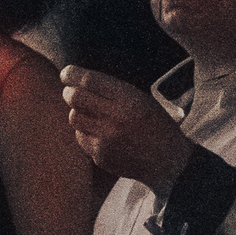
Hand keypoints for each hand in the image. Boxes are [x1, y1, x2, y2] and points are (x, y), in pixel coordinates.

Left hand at [61, 65, 192, 193]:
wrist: (169, 161)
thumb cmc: (154, 124)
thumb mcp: (142, 100)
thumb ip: (112, 91)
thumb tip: (73, 80)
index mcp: (131, 101)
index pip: (90, 81)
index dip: (73, 75)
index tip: (66, 73)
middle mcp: (116, 120)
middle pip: (75, 98)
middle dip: (69, 92)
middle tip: (71, 92)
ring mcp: (106, 140)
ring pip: (75, 118)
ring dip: (79, 113)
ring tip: (94, 114)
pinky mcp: (100, 156)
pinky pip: (81, 137)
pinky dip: (87, 132)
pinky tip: (103, 134)